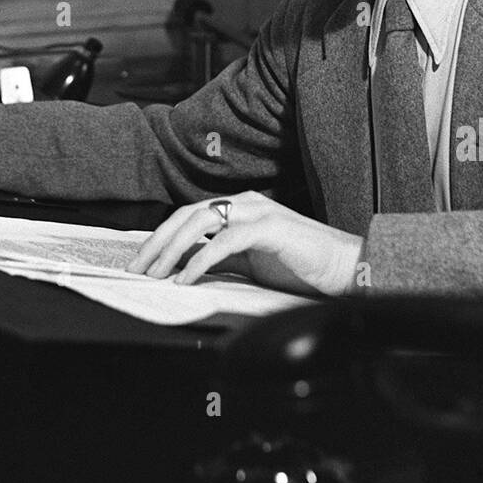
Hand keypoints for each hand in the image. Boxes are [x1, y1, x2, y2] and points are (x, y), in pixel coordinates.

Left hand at [126, 191, 363, 296]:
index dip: (160, 238)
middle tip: (136, 268)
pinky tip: (186, 278)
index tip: (140, 262)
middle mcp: (245, 203)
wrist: (346, 269)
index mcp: (239, 209)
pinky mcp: (270, 228)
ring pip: (200, 222)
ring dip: (172, 249)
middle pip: (186, 215)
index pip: (188, 217)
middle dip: (157, 242)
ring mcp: (258, 212)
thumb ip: (221, 261)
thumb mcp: (251, 265)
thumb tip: (184, 269)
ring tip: (155, 273)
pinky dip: (200, 259)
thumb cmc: (302, 268)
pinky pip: (225, 241)